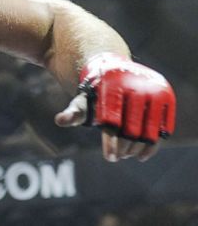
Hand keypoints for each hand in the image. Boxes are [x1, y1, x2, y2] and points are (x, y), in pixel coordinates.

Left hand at [55, 54, 175, 161]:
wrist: (115, 68)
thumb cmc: (95, 92)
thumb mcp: (82, 100)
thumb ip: (73, 112)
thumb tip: (59, 120)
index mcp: (111, 86)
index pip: (113, 120)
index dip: (112, 141)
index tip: (110, 157)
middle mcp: (135, 85)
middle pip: (132, 128)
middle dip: (124, 146)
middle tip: (117, 156)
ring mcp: (152, 89)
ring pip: (149, 129)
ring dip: (138, 147)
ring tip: (127, 154)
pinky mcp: (165, 95)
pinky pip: (163, 124)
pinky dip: (154, 142)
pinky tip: (143, 154)